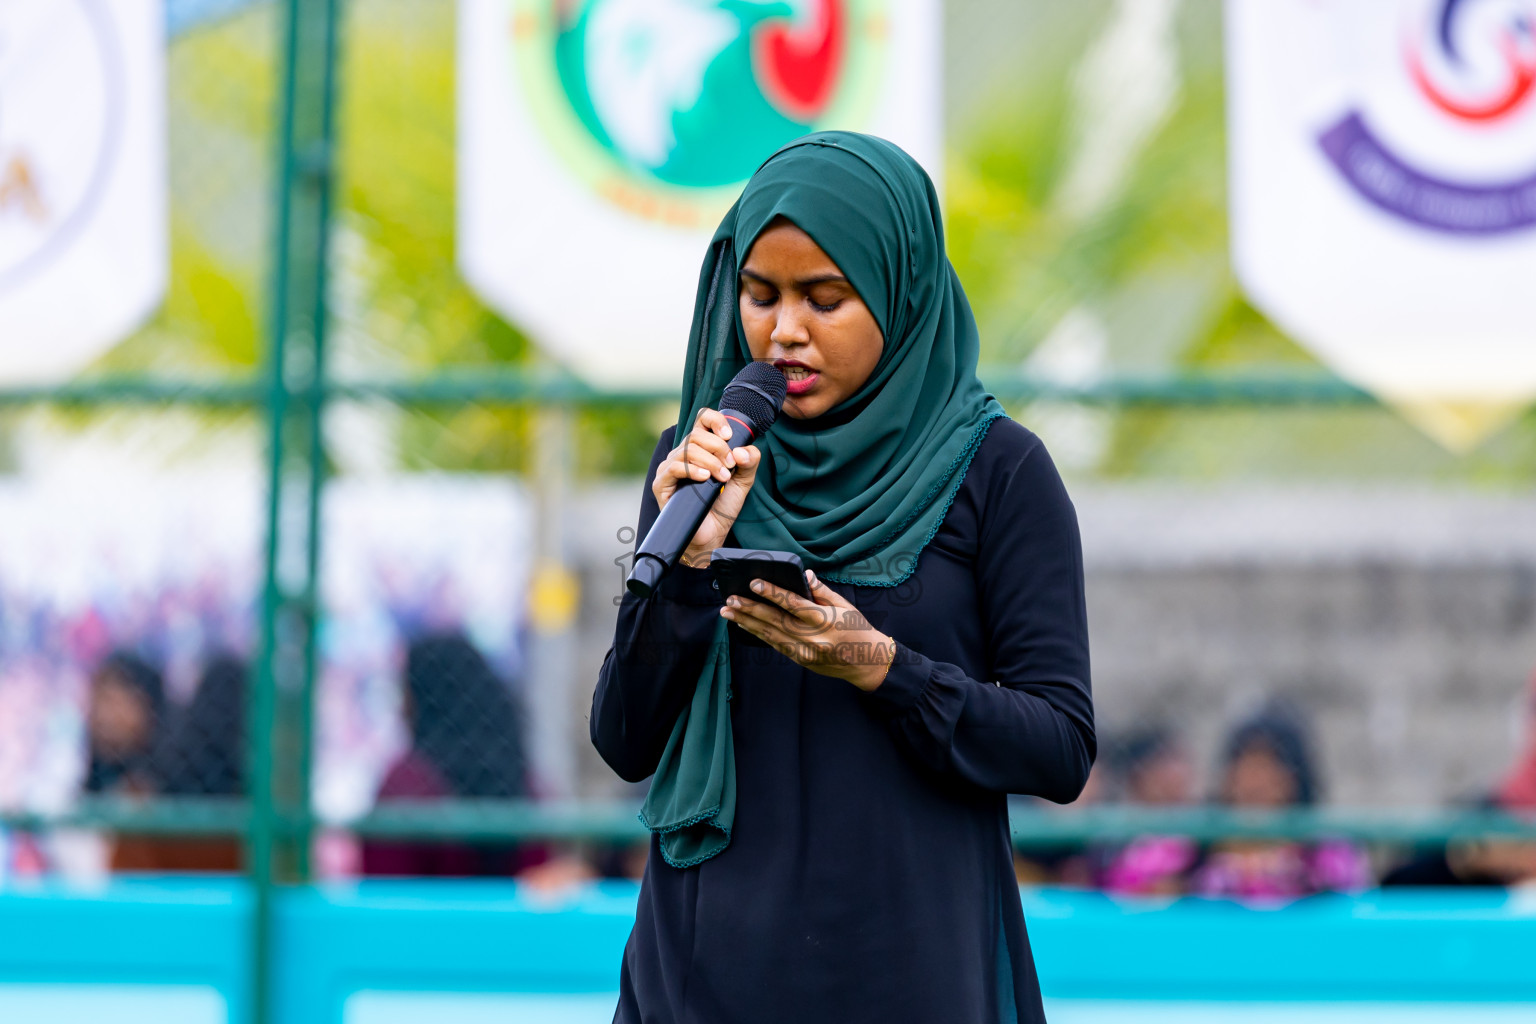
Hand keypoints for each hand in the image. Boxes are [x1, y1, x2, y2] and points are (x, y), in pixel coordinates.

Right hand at [652, 407, 761, 566]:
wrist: (711, 535)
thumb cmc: (722, 507)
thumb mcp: (743, 481)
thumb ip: (750, 462)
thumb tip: (743, 450)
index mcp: (701, 448)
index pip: (702, 420)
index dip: (715, 420)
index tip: (729, 435)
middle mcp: (683, 455)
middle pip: (696, 434)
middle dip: (718, 447)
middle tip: (730, 466)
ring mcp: (670, 468)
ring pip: (687, 449)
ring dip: (710, 461)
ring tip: (722, 478)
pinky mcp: (661, 484)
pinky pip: (674, 467)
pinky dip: (692, 470)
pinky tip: (704, 478)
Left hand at [720, 570, 894, 691]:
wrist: (867, 663)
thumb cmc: (858, 630)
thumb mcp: (846, 606)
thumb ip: (822, 591)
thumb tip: (805, 575)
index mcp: (826, 620)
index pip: (793, 604)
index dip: (772, 592)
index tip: (754, 583)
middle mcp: (813, 638)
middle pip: (775, 620)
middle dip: (750, 609)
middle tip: (730, 600)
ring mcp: (805, 652)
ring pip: (770, 635)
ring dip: (747, 622)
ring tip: (728, 612)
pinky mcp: (801, 660)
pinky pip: (776, 645)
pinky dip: (759, 634)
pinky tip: (746, 625)